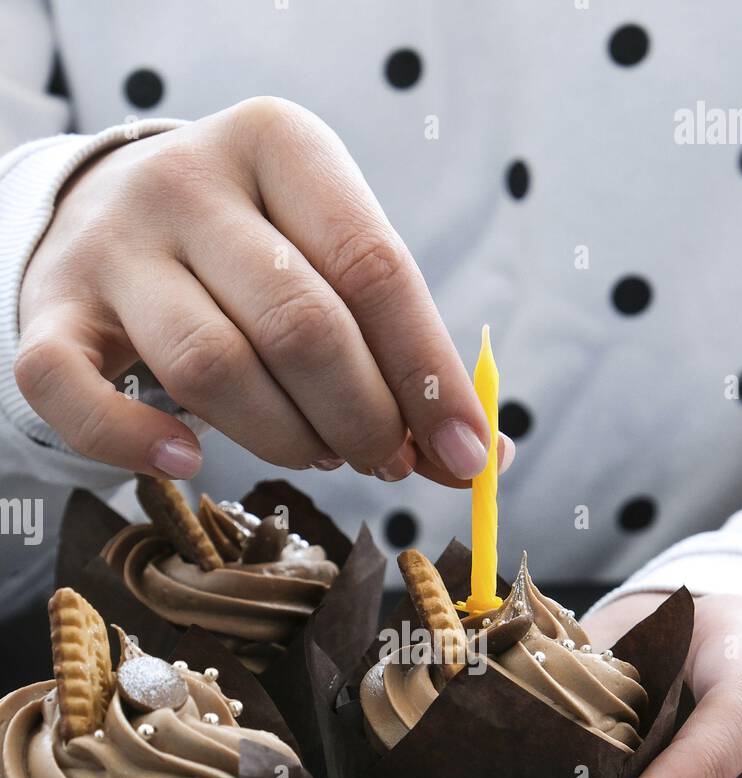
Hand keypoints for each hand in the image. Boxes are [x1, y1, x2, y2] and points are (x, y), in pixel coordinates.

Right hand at [16, 98, 512, 486]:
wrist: (110, 217)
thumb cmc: (252, 256)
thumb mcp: (330, 263)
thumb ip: (399, 349)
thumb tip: (481, 460)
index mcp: (279, 144)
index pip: (374, 266)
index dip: (428, 375)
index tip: (464, 457)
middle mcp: (188, 181)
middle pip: (300, 324)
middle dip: (364, 418)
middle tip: (384, 460)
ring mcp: (112, 245)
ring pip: (211, 368)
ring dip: (284, 440)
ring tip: (317, 452)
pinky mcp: (51, 310)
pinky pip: (78, 393)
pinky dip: (135, 443)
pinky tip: (186, 461)